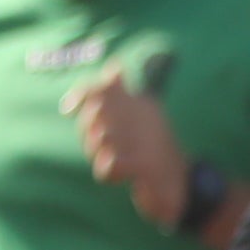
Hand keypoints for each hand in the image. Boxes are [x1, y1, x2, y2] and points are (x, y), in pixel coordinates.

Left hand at [63, 69, 190, 227]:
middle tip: (100, 143)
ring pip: (101, 139)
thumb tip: (114, 65)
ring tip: (111, 158)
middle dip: (88, 129)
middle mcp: (146, 117)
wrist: (181, 184)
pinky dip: (109, 170)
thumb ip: (121, 94)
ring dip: (98, 151)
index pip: (106, 87)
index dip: (82, 94)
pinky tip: (121, 174)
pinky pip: (111, 164)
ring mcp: (148, 141)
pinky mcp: (147, 166)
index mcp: (143, 104)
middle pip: (97, 111)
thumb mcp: (141, 117)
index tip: (68, 109)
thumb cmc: (154, 150)